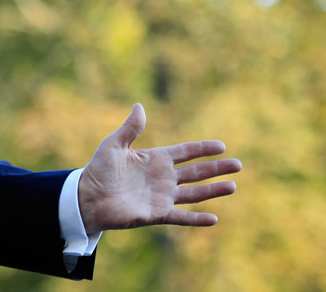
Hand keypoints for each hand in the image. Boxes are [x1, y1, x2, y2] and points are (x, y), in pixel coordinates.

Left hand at [78, 103, 240, 234]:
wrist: (87, 197)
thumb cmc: (99, 169)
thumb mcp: (114, 144)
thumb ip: (130, 128)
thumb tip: (139, 105)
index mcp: (155, 159)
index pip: (185, 152)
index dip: (203, 149)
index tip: (222, 146)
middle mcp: (163, 178)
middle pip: (196, 172)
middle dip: (217, 168)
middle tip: (238, 164)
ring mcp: (162, 197)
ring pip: (194, 194)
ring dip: (213, 190)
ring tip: (233, 186)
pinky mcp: (157, 214)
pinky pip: (181, 217)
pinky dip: (196, 219)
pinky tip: (214, 219)